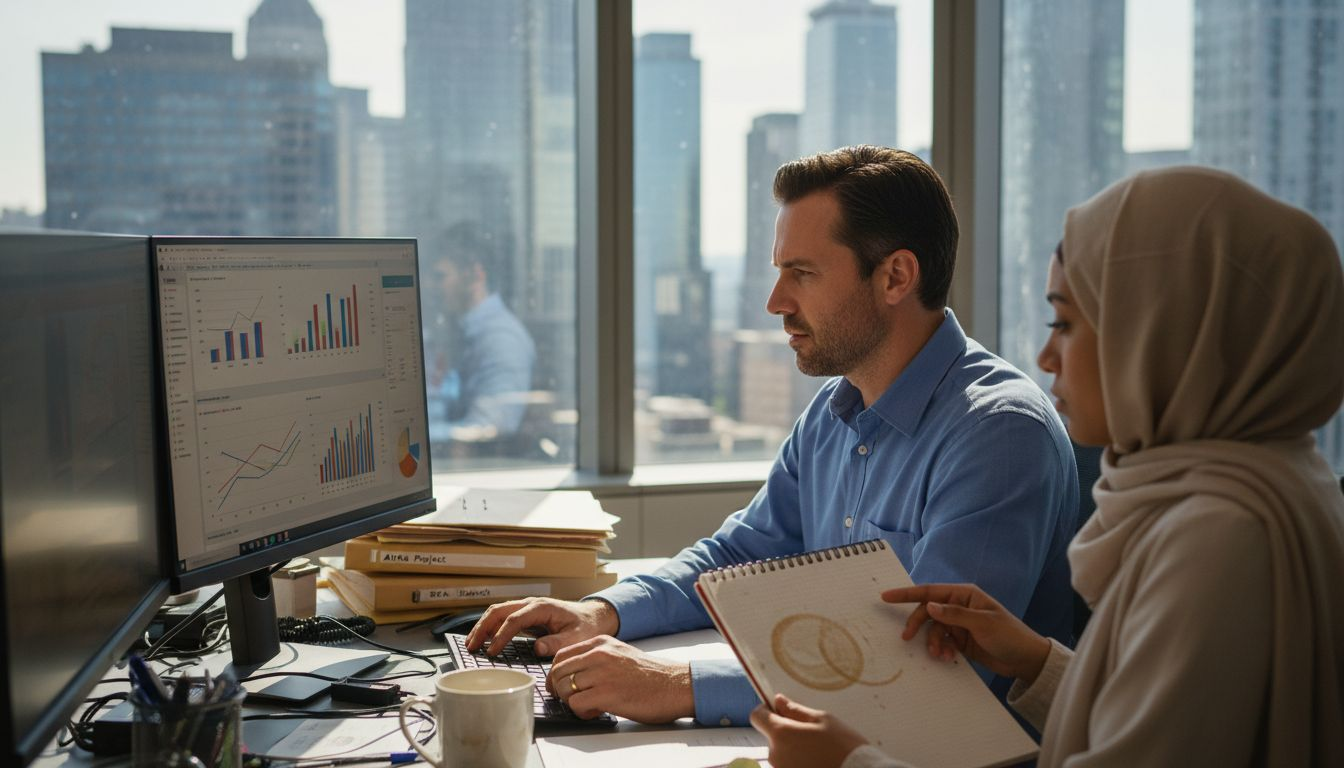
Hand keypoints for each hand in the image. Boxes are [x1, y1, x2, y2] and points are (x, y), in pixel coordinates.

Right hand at [464, 597, 617, 656]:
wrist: (594, 617)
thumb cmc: (586, 627)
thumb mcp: (577, 638)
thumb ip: (558, 643)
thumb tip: (537, 648)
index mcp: (542, 608)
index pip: (514, 620)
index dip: (501, 636)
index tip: (492, 652)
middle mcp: (531, 604)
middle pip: (499, 611)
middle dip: (482, 628)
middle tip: (471, 647)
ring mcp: (527, 608)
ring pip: (498, 612)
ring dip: (483, 626)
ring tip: (471, 644)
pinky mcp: (526, 615)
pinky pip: (503, 618)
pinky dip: (490, 627)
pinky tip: (484, 640)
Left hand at [546, 635, 693, 722]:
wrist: (675, 685)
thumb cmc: (651, 675)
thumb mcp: (620, 654)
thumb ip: (597, 659)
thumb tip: (574, 674)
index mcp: (601, 643)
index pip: (561, 655)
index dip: (557, 674)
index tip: (560, 685)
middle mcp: (599, 654)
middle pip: (558, 672)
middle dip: (560, 689)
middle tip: (573, 698)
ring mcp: (602, 673)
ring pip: (564, 688)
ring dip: (572, 701)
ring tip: (590, 705)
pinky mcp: (607, 694)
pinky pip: (575, 704)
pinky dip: (581, 712)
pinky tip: (596, 711)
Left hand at [749, 694, 866, 767]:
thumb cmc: (843, 747)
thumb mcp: (823, 720)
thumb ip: (796, 710)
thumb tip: (778, 701)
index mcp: (781, 734)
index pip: (757, 717)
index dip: (766, 711)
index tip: (778, 710)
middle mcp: (775, 755)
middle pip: (772, 737)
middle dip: (786, 732)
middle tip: (811, 733)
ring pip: (782, 753)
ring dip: (793, 749)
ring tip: (818, 750)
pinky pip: (789, 765)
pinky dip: (799, 762)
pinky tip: (817, 761)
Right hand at [881, 583, 1050, 684]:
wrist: (1026, 660)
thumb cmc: (1009, 635)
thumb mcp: (982, 624)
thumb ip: (954, 614)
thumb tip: (929, 605)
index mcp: (964, 595)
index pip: (930, 591)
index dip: (906, 594)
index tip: (886, 596)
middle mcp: (958, 606)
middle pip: (927, 612)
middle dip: (918, 625)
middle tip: (907, 638)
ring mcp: (959, 624)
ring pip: (933, 630)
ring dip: (933, 642)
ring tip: (941, 655)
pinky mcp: (960, 640)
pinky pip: (941, 642)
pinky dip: (941, 650)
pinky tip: (948, 657)